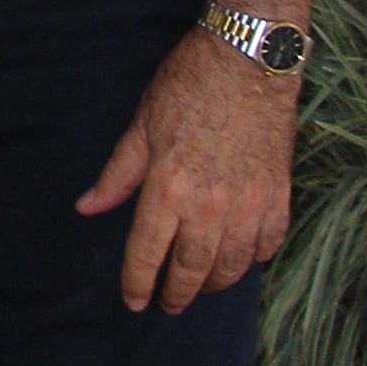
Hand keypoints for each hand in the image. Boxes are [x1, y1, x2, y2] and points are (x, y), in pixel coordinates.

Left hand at [75, 28, 298, 313]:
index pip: (147, 254)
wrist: (248, 60)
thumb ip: (117, 175)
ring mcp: (248, 205)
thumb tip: (87, 208)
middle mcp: (208, 207)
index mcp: (167, 189)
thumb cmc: (188, 86)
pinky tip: (242, 259)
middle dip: (176, 295)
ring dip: (214, 284)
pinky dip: (254, 259)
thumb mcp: (141, 126)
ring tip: (202, 287)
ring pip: (231, 267)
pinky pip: (268, 246)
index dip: (137, 284)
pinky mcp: (278, 197)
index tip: (134, 301)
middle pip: (191, 272)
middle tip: (168, 304)